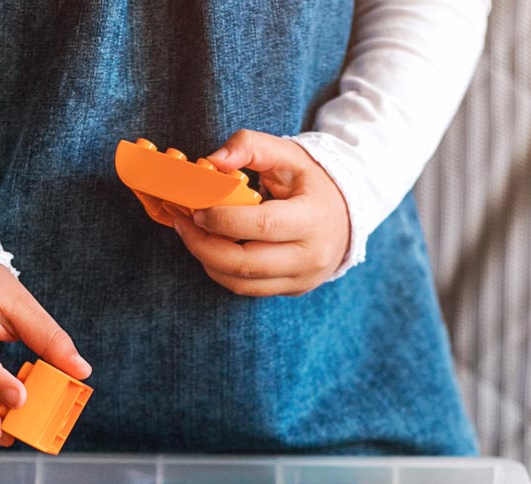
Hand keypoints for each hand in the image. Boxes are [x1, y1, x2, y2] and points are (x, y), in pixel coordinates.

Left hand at [169, 129, 350, 296]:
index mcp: (313, 218)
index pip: (262, 225)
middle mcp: (311, 256)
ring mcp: (302, 278)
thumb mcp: (287, 154)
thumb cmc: (312, 182)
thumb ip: (250, 146)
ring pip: (242, 283)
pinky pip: (248, 289)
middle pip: (246, 263)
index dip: (223, 220)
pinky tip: (212, 250)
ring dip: (208, 261)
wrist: (345, 214)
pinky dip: (223, 272)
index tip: (198, 209)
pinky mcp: (292, 289)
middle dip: (204, 246)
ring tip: (192, 236)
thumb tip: (213, 160)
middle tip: (184, 225)